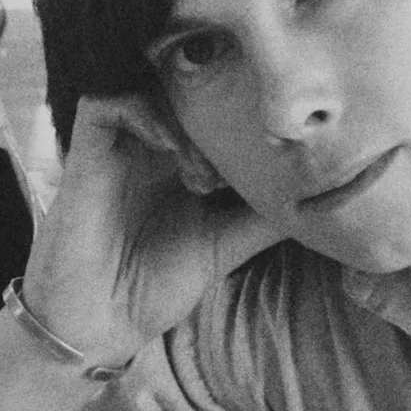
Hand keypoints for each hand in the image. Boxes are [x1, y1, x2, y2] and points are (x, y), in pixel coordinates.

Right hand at [18, 93, 281, 364]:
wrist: (99, 323)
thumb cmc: (153, 286)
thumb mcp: (225, 246)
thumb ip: (263, 217)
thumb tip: (324, 202)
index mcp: (174, 161)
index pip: (210, 112)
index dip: (242, 119)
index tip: (269, 154)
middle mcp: (145, 146)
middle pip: (184, 91)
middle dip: (219, 118)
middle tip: (238, 166)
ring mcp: (116, 146)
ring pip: (151, 88)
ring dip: (185, 121)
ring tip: (201, 176)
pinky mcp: (85, 151)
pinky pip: (108, 100)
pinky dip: (146, 114)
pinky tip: (171, 153)